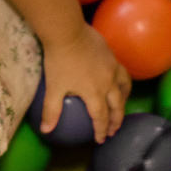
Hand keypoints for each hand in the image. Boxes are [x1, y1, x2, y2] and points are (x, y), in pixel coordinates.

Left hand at [38, 24, 130, 144]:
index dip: (101, 130)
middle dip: (116, 120)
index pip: (101, 117)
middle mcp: (108, 82)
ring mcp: (112, 67)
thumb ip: (51, 110)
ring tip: (121, 105)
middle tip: (114, 130)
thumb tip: (45, 131)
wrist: (67, 31)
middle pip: (117, 105)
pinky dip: (121, 81)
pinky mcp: (111, 54)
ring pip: (124, 87)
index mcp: (94, 93)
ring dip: (124, 99)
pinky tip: (115, 79)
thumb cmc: (59, 61)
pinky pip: (121, 71)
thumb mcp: (53, 87)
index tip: (101, 139)